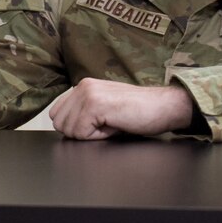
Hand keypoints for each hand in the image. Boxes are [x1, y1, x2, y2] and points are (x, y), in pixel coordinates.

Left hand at [47, 80, 193, 139]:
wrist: (164, 106)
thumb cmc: (139, 112)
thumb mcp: (104, 110)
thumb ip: (83, 113)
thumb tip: (64, 127)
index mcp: (83, 86)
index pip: (57, 115)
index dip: (77, 127)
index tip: (99, 123)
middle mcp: (82, 86)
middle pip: (59, 123)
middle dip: (81, 132)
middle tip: (107, 124)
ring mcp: (88, 94)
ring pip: (68, 129)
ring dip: (90, 134)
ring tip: (111, 123)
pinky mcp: (95, 104)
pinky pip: (81, 133)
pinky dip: (98, 136)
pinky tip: (114, 125)